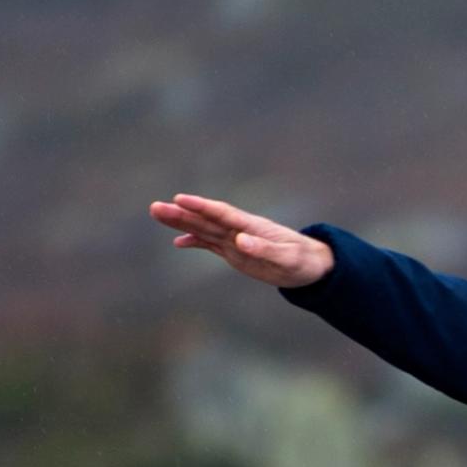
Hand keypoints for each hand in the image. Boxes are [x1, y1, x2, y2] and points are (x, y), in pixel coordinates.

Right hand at [148, 193, 333, 287]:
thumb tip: (241, 240)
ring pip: (204, 229)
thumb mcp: (288, 258)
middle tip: (154, 207)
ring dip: (181, 223)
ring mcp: (236, 240)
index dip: (201, 207)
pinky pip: (211, 244)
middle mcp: (240, 230)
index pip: (222, 214)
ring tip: (157, 213)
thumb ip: (265, 249)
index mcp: (252, 226)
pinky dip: (194, 242)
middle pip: (206, 219)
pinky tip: (177, 242)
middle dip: (181, 213)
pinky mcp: (235, 252)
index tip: (180, 199)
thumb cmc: (304, 260)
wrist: (312, 266)